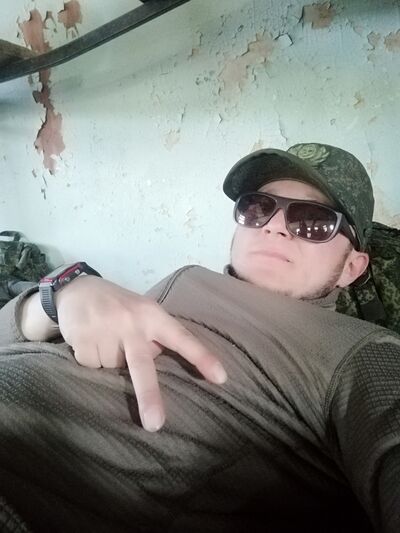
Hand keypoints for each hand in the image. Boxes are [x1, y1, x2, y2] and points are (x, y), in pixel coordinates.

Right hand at [55, 276, 226, 430]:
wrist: (76, 290)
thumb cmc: (119, 306)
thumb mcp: (143, 311)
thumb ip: (155, 335)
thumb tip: (168, 368)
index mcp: (153, 315)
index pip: (182, 338)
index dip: (202, 357)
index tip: (221, 378)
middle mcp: (131, 323)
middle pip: (142, 366)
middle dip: (149, 396)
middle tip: (156, 425)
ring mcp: (105, 330)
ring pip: (113, 369)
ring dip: (110, 362)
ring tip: (105, 339)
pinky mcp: (82, 340)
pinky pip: (91, 366)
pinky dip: (91, 360)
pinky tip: (90, 341)